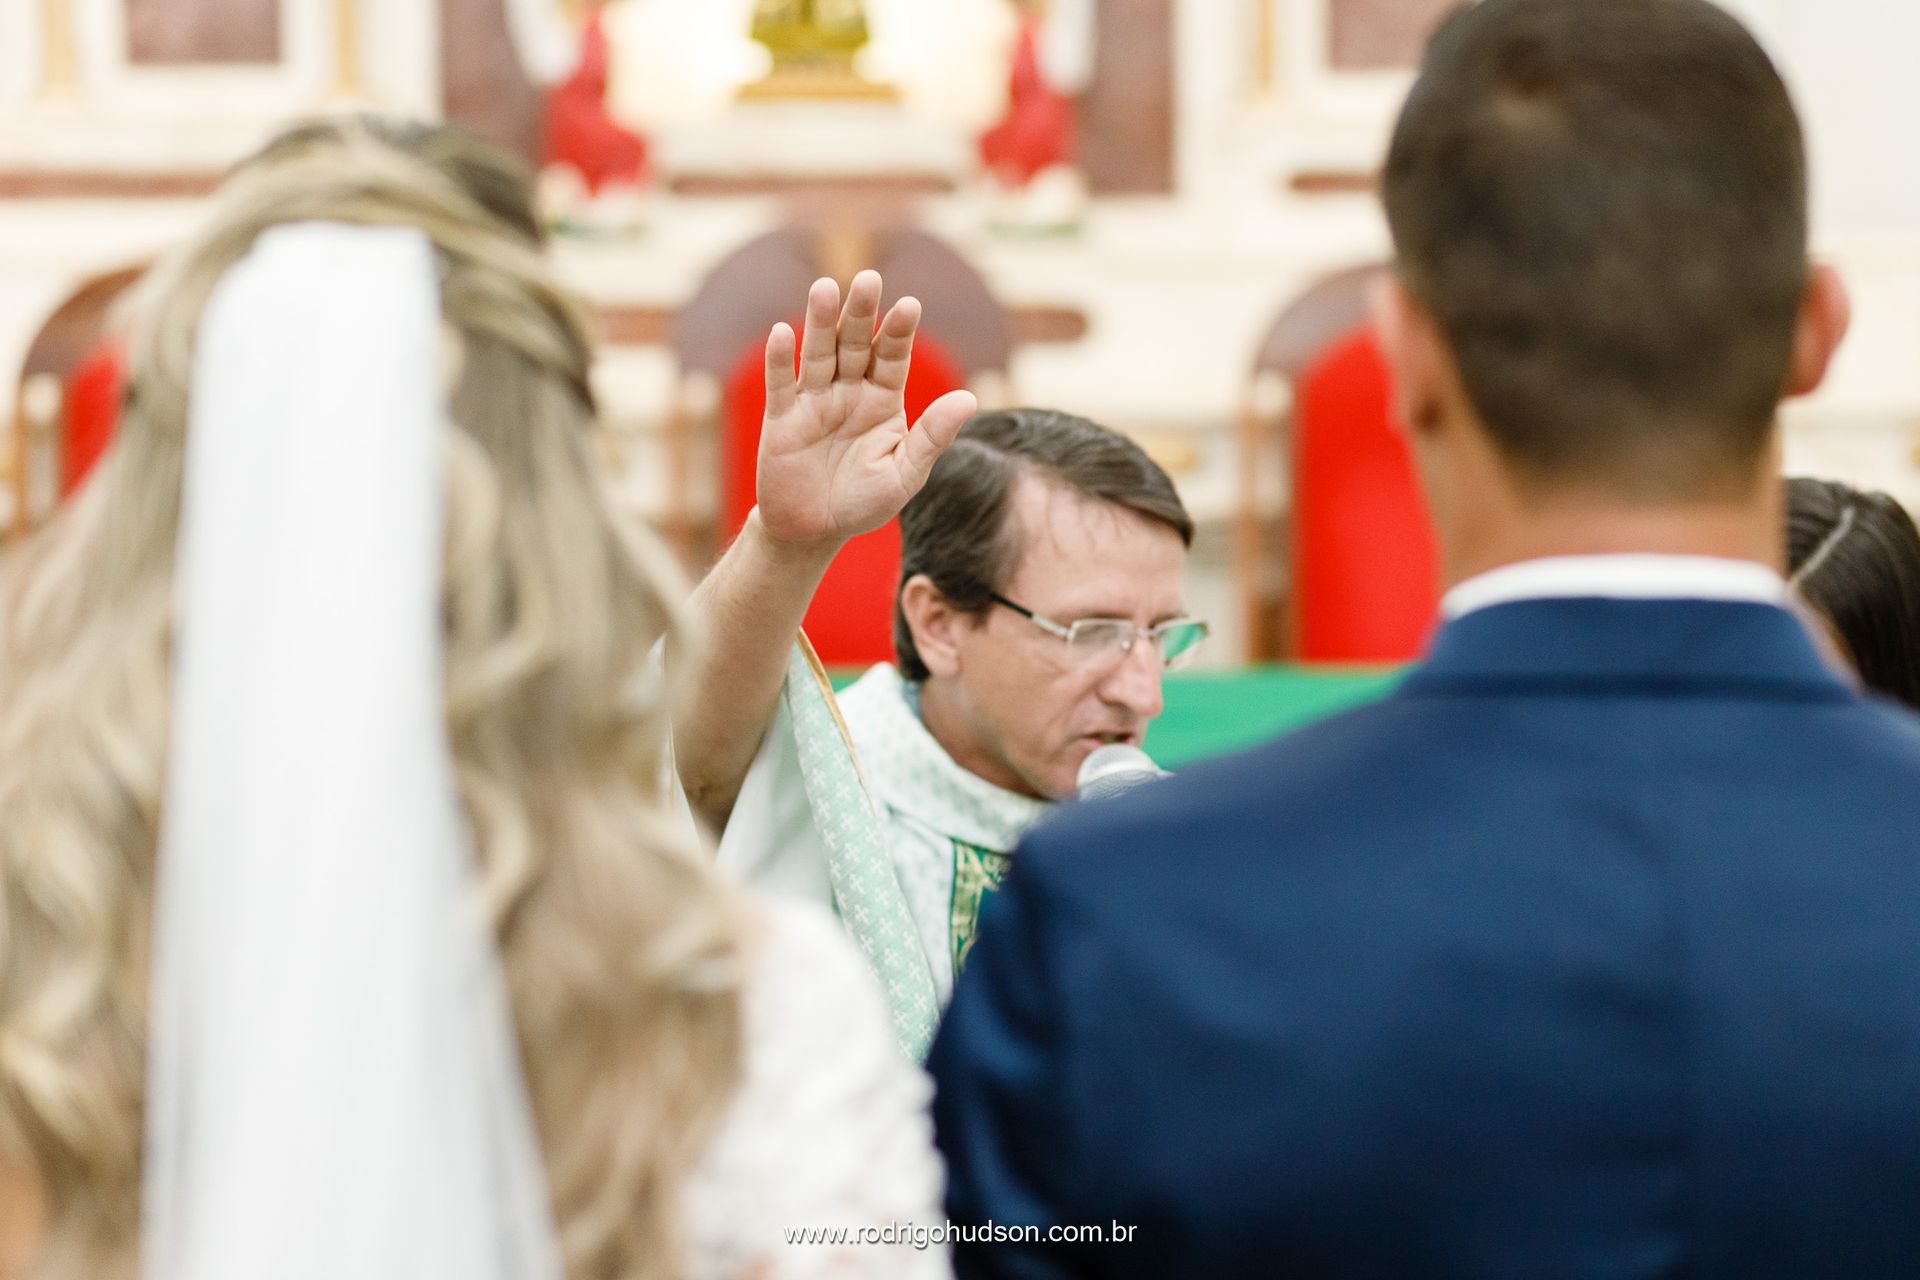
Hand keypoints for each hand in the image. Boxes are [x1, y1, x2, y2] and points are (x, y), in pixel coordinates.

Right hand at [756, 271, 977, 550]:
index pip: (893, 357)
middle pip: (856, 344)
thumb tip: (970, 398)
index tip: (910, 305)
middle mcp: (849, 391)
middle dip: (862, 313)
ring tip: (825, 288)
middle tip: (869, 279)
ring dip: (821, 322)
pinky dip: (781, 360)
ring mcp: (814, 401)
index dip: (899, 332)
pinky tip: (783, 332)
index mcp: (883, 400)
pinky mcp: (782, 418)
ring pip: (819, 354)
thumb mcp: (904, 474)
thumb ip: (932, 437)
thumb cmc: (864, 502)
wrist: (814, 531)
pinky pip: (782, 384)